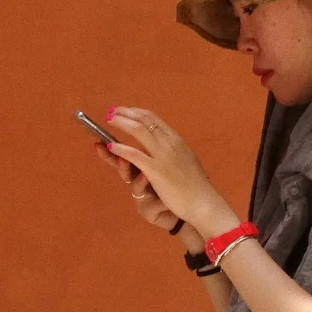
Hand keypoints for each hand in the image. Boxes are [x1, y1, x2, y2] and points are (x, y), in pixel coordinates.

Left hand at [103, 107, 238, 235]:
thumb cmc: (196, 185)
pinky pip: (135, 155)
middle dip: (126, 113)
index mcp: (176, 139)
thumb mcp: (186, 160)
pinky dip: (121, 149)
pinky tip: (110, 146)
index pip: (154, 118)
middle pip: (144, 120)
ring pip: (138, 131)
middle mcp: (169, 143)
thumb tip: (165, 144)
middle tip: (111, 111)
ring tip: (108, 120)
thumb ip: (174, 150)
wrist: (203, 201)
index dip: (136, 112)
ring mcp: (163, 156)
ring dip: (121, 123)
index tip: (125, 110)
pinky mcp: (156, 171)